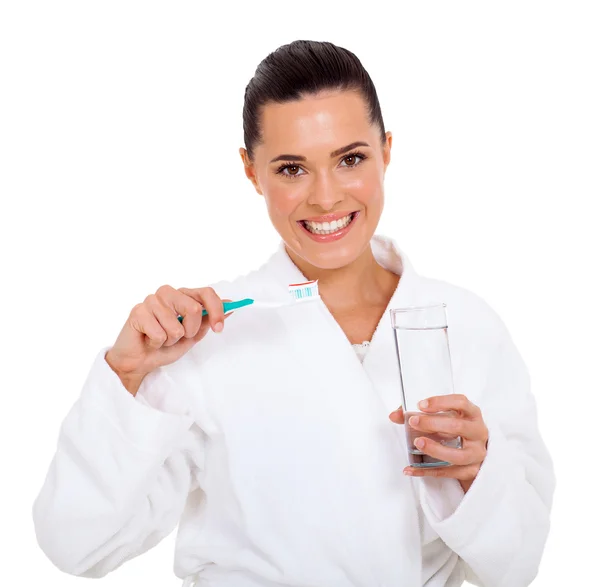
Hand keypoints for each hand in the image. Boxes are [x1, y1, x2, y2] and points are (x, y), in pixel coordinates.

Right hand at [105, 285, 229, 394]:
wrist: (139, 361)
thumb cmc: (165, 346)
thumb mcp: (193, 335)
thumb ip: (208, 320)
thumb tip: (232, 306)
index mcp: (183, 295)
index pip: (206, 292)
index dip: (216, 310)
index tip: (219, 328)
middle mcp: (168, 293)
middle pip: (194, 308)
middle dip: (191, 331)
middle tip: (179, 337)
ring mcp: (151, 300)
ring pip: (176, 325)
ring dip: (171, 340)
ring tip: (160, 338)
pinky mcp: (138, 311)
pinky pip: (159, 333)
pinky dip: (157, 343)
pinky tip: (149, 340)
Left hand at [389, 394, 488, 492]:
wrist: (475, 452)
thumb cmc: (456, 429)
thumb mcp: (444, 416)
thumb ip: (418, 414)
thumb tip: (394, 416)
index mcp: (472, 414)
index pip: (460, 402)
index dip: (440, 402)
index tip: (421, 405)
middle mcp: (478, 433)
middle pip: (458, 427)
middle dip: (433, 424)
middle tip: (413, 422)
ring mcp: (477, 454)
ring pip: (458, 455)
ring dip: (435, 449)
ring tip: (417, 443)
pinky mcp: (471, 471)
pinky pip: (448, 473)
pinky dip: (427, 471)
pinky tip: (411, 468)